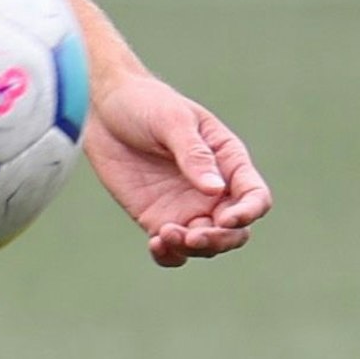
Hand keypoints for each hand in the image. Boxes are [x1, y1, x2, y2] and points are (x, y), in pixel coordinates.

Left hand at [84, 71, 271, 268]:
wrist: (105, 108)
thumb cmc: (146, 104)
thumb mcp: (172, 121)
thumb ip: (194, 154)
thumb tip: (216, 190)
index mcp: (227, 161)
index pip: (254, 196)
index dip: (248, 213)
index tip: (226, 219)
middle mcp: (212, 190)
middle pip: (234, 230)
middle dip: (219, 240)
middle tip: (193, 237)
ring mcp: (185, 207)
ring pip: (204, 244)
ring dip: (192, 248)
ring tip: (165, 235)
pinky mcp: (157, 218)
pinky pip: (172, 248)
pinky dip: (169, 255)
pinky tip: (156, 244)